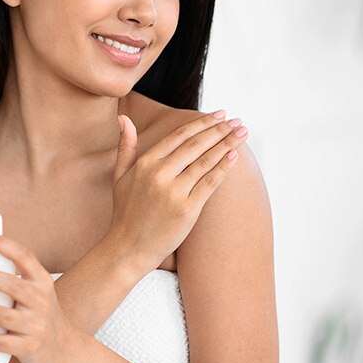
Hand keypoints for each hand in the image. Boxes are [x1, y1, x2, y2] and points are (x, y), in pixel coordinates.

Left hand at [0, 228, 79, 362]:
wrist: (62, 349)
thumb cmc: (38, 314)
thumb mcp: (36, 290)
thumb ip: (12, 276)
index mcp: (42, 281)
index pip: (22, 255)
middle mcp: (41, 301)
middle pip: (10, 285)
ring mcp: (36, 326)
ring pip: (1, 315)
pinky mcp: (27, 348)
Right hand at [107, 109, 248, 270]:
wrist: (128, 248)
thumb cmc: (126, 212)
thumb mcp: (120, 176)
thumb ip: (125, 146)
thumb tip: (124, 117)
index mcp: (146, 163)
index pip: (179, 136)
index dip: (201, 123)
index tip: (219, 114)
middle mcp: (160, 174)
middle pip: (196, 145)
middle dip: (219, 130)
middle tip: (237, 120)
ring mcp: (174, 192)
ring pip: (205, 161)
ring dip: (227, 144)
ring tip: (243, 132)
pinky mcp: (187, 209)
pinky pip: (209, 183)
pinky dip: (223, 167)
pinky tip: (235, 155)